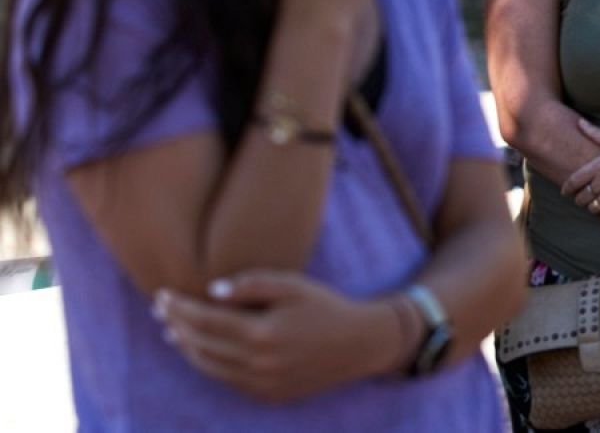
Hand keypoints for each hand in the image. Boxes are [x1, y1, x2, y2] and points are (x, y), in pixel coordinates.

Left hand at [155, 270, 409, 402]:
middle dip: (176, 325)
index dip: (179, 308)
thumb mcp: (293, 286)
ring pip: (209, 367)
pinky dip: (209, 364)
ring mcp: (262, 384)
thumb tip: (211, 292)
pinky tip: (202, 350)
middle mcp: (257, 364)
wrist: (360, 344)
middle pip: (200, 345)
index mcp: (261, 333)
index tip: (161, 296)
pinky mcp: (268, 395)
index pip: (204, 320)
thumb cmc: (326, 307)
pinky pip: (227, 380)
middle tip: (160, 310)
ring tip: (173, 331)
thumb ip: (252, 285)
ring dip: (187, 348)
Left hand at [562, 120, 599, 220]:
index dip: (567, 188)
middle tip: (584, 198)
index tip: (566, 191)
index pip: (574, 180)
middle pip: (582, 196)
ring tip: (599, 203)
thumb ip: (596, 134)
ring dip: (594, 207)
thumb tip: (579, 122)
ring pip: (594, 207)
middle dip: (581, 198)